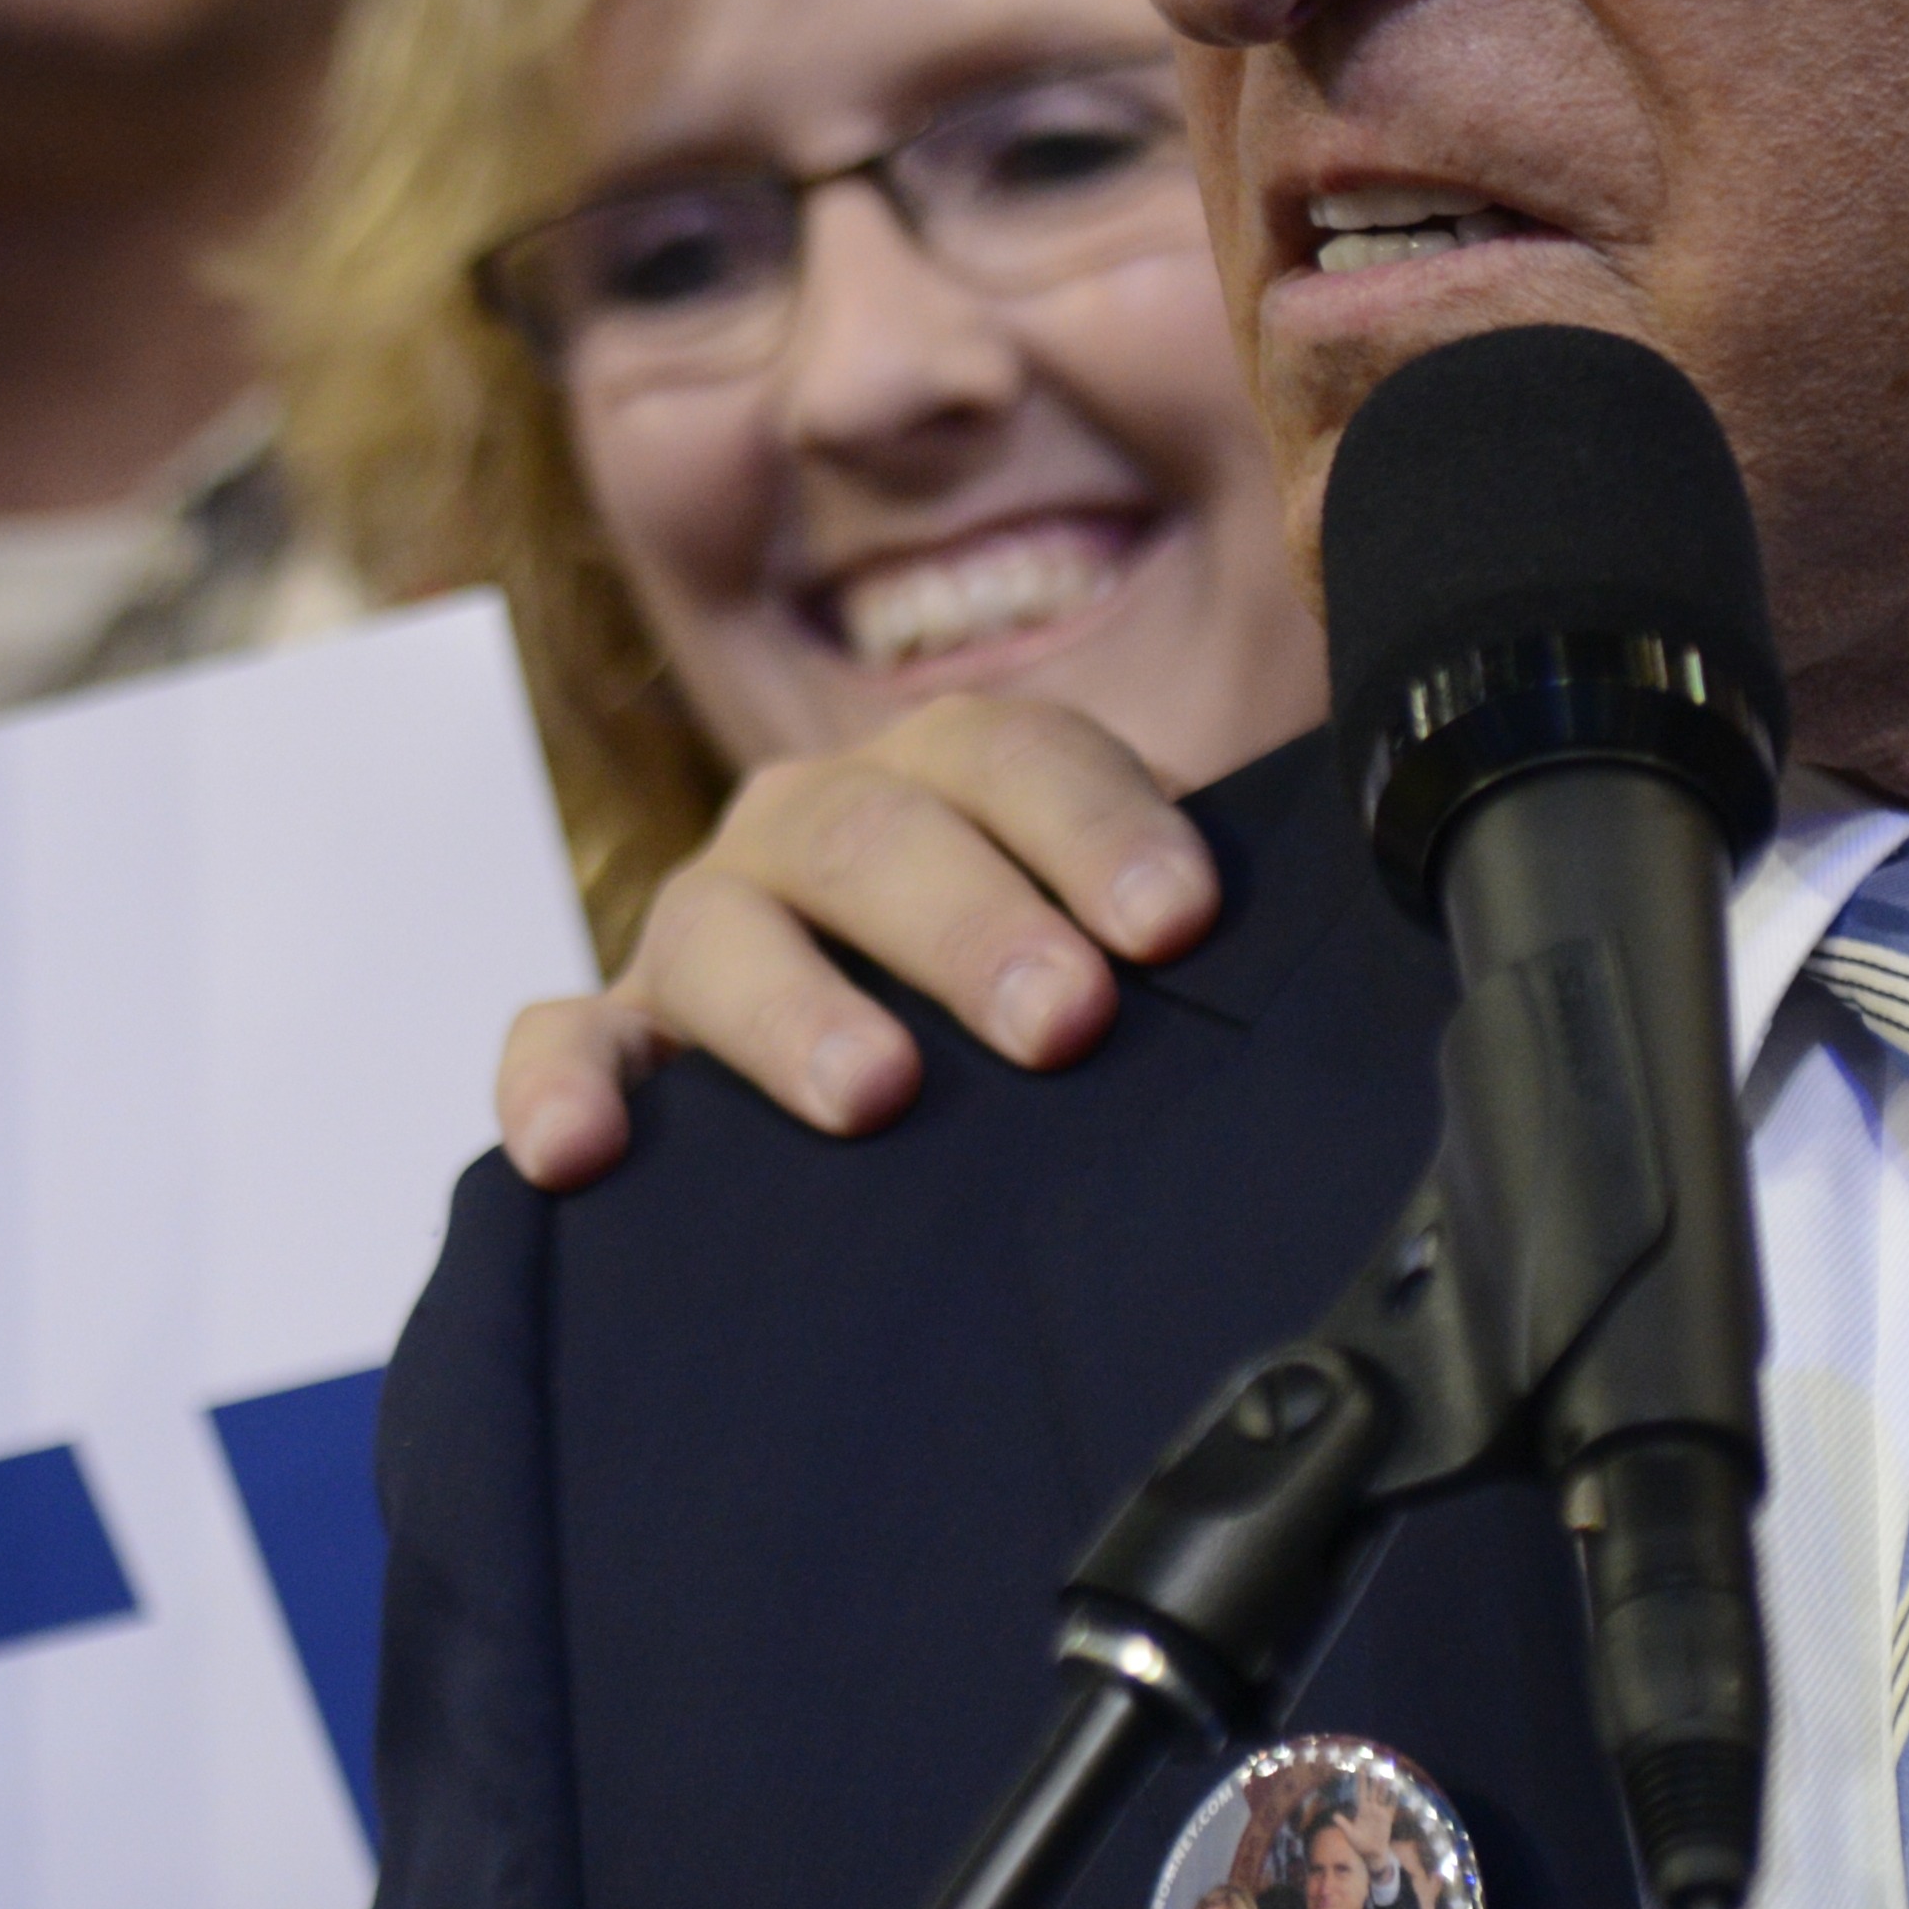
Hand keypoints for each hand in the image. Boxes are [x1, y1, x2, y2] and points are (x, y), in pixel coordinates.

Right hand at [490, 689, 1217, 1189]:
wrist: (918, 1091)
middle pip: (874, 837)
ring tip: (875, 1091)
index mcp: (943, 775)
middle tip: (1063, 1018)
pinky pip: (556, 1043)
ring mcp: (701, 933)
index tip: (1176, 920)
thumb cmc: (1043, 996)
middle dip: (972, 922)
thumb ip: (1202, 881)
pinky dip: (557, 1087)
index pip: (1013, 754)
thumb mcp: (1129, 926)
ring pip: (719, 930)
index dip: (1094, 823)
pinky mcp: (618, 1043)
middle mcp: (810, 832)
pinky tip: (580, 1155)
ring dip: (796, 1004)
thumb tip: (1351, 847)